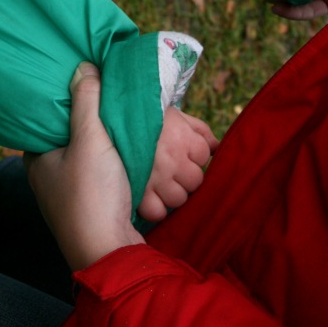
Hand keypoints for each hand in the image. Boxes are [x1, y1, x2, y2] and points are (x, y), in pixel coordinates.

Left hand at [24, 62, 144, 270]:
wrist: (111, 253)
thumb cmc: (91, 195)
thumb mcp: (89, 139)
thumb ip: (86, 101)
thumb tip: (83, 66)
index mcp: (36, 157)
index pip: (47, 116)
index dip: (65, 96)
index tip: (85, 77)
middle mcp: (47, 175)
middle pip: (69, 134)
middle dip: (89, 116)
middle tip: (108, 91)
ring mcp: (67, 192)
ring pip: (87, 153)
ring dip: (104, 138)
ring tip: (120, 113)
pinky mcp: (90, 205)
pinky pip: (100, 172)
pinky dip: (112, 159)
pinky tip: (127, 145)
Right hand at [137, 107, 217, 222]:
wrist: (111, 114)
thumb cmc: (143, 115)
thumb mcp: (173, 114)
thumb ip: (199, 129)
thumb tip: (216, 147)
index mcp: (182, 137)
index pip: (204, 155)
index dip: (193, 154)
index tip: (180, 150)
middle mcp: (173, 159)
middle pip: (195, 181)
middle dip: (185, 176)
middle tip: (170, 168)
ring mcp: (157, 177)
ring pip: (178, 199)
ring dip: (171, 192)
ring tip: (158, 181)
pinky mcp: (140, 191)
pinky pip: (157, 212)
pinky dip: (154, 208)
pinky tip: (149, 196)